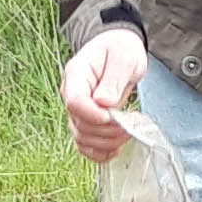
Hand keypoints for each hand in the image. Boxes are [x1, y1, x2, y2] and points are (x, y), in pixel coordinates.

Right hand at [59, 27, 148, 163]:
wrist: (119, 49)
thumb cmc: (120, 49)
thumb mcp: (123, 56)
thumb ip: (113, 79)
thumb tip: (103, 103)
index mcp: (76, 75)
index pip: (74, 102)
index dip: (93, 115)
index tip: (114, 116)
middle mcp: (72, 94)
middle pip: (80, 125)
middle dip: (107, 130)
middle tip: (129, 123)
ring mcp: (78, 111)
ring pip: (82, 138)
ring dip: (107, 143)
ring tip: (127, 132)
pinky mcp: (86, 122)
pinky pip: (86, 145)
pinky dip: (100, 152)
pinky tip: (116, 148)